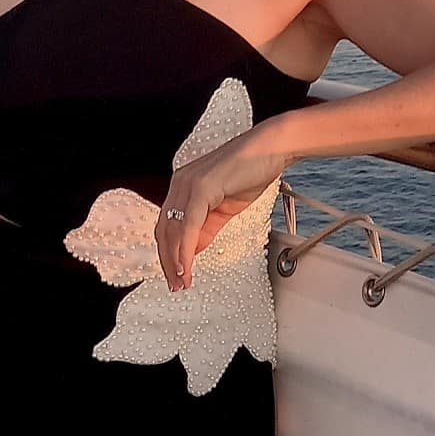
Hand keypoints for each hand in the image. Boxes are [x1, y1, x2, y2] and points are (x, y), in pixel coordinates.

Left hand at [155, 131, 290, 289]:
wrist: (271, 149)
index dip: (168, 254)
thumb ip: (205, 229)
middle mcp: (179, 183)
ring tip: (182, 282)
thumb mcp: (223, 208)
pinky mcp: (201, 187)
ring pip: (172, 231)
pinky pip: (188, 225)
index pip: (166, 226)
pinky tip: (187, 266)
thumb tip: (192, 251)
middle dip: (168, 262)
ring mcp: (188, 184)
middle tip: (176, 286)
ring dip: (175, 261)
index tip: (175, 276)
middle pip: (163, 231)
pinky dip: (185, 249)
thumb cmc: (250, 173)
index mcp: (182, 187)